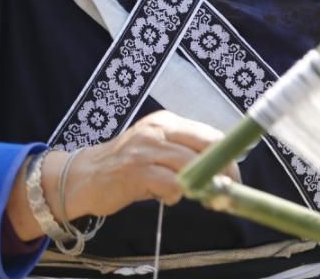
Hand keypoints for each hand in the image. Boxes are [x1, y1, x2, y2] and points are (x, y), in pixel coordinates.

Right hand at [66, 110, 239, 215]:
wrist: (84, 175)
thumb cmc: (127, 165)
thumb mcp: (157, 149)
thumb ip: (184, 154)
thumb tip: (219, 171)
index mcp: (167, 122)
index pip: (209, 134)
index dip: (228, 157)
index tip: (235, 176)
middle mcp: (158, 130)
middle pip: (207, 146)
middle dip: (223, 171)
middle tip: (228, 191)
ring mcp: (146, 149)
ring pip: (191, 166)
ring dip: (202, 187)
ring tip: (200, 198)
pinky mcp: (136, 171)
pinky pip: (171, 185)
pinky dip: (175, 195)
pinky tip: (165, 198)